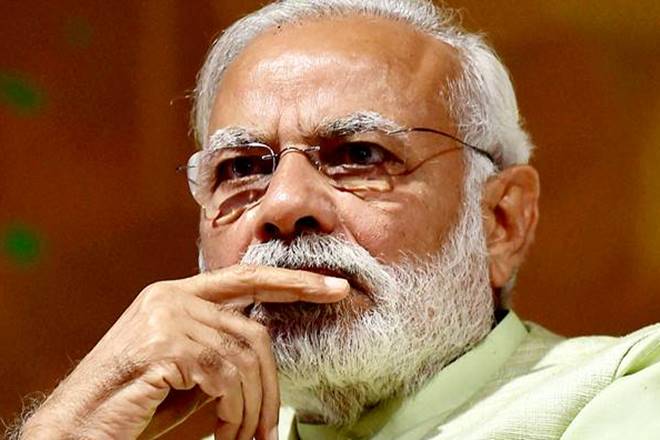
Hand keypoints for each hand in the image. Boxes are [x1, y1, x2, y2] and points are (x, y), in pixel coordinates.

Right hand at [20, 265, 348, 439]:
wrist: (75, 427)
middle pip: (253, 332)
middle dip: (270, 384)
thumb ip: (219, 352)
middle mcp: (171, 297)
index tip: (335, 287)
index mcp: (177, 296)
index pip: (247, 279)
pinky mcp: (163, 344)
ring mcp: (166, 316)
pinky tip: (221, 431)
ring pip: (242, 359)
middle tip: (268, 427)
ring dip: (248, 407)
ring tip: (240, 436)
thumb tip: (266, 363)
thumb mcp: (185, 372)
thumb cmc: (132, 405)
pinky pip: (223, 376)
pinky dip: (231, 411)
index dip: (294, 282)